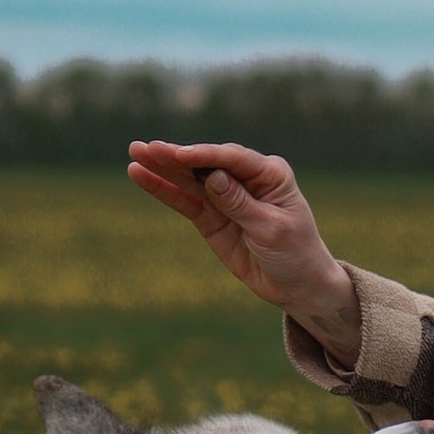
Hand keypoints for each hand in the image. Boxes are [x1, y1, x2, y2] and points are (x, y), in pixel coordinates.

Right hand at [126, 141, 361, 358]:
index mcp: (270, 174)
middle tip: (145, 147)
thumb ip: (241, 204)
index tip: (179, 154)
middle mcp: (246, 178)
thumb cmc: (296, 253)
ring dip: (162, 167)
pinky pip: (184, 200)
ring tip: (135, 153)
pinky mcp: (211, 216)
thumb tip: (212, 177)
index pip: (233, 159)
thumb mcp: (271, 230)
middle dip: (175, 155)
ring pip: (189, 179)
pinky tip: (141, 175)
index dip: (205, 155)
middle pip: (205, 163)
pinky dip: (164, 189)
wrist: (298, 285)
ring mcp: (225, 196)